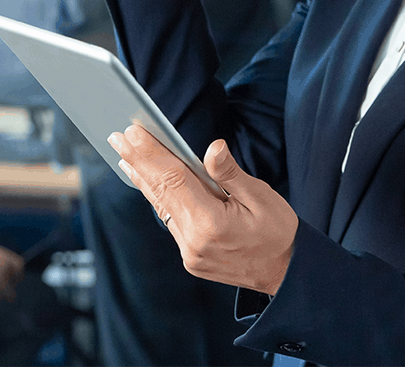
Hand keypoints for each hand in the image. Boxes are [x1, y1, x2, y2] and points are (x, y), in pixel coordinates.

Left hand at [108, 124, 297, 294]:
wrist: (286, 272)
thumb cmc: (277, 232)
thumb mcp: (262, 197)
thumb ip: (231, 173)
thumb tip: (212, 148)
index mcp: (211, 223)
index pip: (173, 179)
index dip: (151, 153)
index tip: (133, 132)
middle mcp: (193, 241)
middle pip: (160, 192)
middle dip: (138, 161)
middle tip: (118, 137)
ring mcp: (189, 253)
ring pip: (160, 207)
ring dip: (143, 179)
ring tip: (125, 156)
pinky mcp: (190, 258)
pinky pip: (169, 221)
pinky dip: (158, 198)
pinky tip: (149, 183)